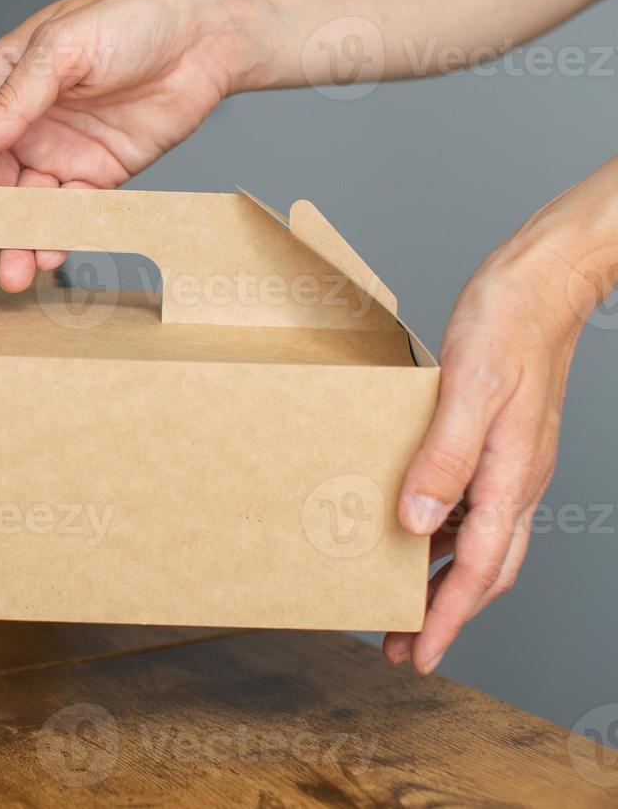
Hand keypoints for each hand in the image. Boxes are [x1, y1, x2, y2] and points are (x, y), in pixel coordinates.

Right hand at [0, 0, 269, 294]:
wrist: (210, 35)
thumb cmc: (133, 18)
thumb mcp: (62, 48)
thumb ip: (12, 100)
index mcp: (5, 83)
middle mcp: (28, 122)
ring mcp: (64, 150)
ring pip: (28, 207)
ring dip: (16, 242)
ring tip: (10, 278)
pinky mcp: (102, 172)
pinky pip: (72, 211)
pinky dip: (59, 235)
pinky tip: (47, 256)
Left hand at [385, 195, 610, 673]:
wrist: (538, 283)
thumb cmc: (505, 325)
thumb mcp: (466, 390)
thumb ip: (442, 459)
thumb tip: (417, 524)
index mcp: (511, 476)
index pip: (480, 570)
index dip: (446, 618)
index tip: (420, 656)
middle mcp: (515, 479)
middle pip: (484, 569)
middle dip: (443, 613)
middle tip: (401, 646)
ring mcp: (510, 463)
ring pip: (481, 542)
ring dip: (442, 576)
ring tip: (400, 599)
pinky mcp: (498, 443)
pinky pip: (473, 506)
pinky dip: (446, 533)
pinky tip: (417, 529)